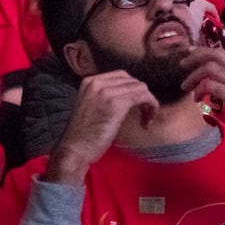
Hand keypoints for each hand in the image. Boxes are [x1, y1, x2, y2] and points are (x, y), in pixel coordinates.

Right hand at [46, 71, 160, 183]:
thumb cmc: (83, 134)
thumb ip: (104, 96)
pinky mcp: (115, 104)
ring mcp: (105, 92)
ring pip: (141, 88)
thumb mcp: (90, 106)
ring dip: (149, 103)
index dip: (133, 90)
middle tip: (143, 114)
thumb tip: (128, 94)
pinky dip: (151, 108)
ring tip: (145, 120)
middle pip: (133, 81)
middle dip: (143, 96)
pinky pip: (143, 97)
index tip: (136, 106)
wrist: (74, 149)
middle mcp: (97, 82)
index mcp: (89, 81)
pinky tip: (146, 122)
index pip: (122, 76)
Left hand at [180, 47, 224, 165]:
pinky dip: (200, 90)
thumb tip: (211, 82)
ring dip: (194, 76)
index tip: (189, 54)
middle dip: (196, 56)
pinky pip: (211, 85)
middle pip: (217, 55)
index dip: (204, 51)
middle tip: (182, 64)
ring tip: (185, 87)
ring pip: (211, 68)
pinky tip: (197, 99)